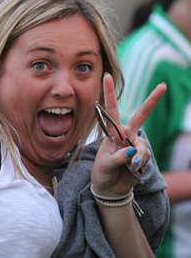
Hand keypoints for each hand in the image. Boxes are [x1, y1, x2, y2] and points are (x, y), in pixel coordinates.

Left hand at [91, 74, 166, 195]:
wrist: (110, 189)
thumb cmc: (102, 173)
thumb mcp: (104, 165)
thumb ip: (116, 158)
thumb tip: (131, 152)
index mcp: (112, 131)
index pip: (110, 109)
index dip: (108, 92)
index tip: (106, 75)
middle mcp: (125, 135)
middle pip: (141, 115)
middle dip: (152, 101)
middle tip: (163, 86)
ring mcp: (135, 145)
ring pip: (143, 144)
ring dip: (139, 155)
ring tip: (131, 166)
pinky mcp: (143, 156)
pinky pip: (146, 157)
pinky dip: (140, 163)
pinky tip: (133, 169)